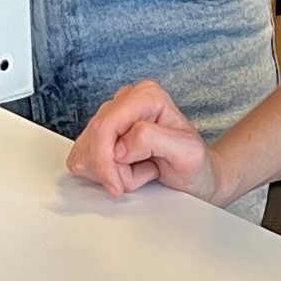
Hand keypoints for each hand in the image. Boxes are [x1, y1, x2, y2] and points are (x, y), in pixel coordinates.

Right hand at [67, 80, 228, 204]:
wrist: (196, 175)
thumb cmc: (195, 164)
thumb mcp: (186, 152)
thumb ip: (153, 140)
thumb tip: (121, 145)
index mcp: (147, 96)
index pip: (106, 126)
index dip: (106, 159)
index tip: (118, 184)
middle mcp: (126, 100)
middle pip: (93, 138)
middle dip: (109, 168)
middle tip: (136, 177)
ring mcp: (112, 115)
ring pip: (86, 149)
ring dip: (108, 171)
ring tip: (138, 170)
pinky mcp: (101, 133)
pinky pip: (83, 157)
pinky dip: (102, 172)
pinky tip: (126, 170)